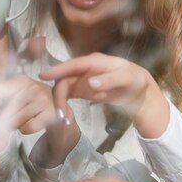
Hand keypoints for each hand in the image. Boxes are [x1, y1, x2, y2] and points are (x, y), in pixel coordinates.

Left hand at [0, 74, 58, 134]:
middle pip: (4, 112)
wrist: (59, 108)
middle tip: (5, 123)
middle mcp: (32, 87)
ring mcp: (42, 100)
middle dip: (1, 121)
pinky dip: (25, 129)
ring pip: (15, 122)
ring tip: (23, 118)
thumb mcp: (14, 92)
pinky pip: (26, 128)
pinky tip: (31, 122)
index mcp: (20, 80)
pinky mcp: (50, 114)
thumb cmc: (31, 100)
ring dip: (15, 125)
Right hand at [41, 53, 169, 137]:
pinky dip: (64, 106)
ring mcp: (82, 79)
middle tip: (62, 116)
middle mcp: (84, 69)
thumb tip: (91, 82)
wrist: (138, 91)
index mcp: (95, 61)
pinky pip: (67, 96)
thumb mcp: (127, 78)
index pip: (73, 65)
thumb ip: (110, 80)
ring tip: (65, 119)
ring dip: (60, 103)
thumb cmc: (134, 80)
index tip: (43, 76)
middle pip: (64, 79)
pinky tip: (67, 118)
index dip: (58, 69)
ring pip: (63, 89)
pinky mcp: (81, 90)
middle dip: (59, 97)